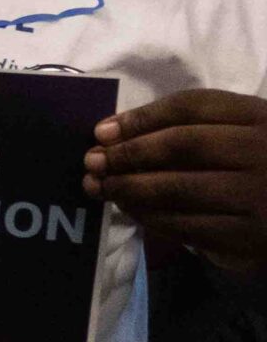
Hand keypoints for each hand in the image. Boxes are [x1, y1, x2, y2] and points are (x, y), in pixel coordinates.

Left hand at [84, 90, 266, 270]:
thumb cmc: (256, 168)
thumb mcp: (238, 135)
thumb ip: (189, 127)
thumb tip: (110, 133)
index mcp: (259, 117)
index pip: (192, 106)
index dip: (141, 117)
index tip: (102, 131)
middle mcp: (262, 151)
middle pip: (181, 144)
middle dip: (128, 153)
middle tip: (92, 161)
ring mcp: (257, 195)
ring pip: (178, 188)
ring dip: (129, 188)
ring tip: (101, 187)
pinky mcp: (248, 235)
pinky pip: (186, 224)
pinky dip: (149, 216)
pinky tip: (129, 209)